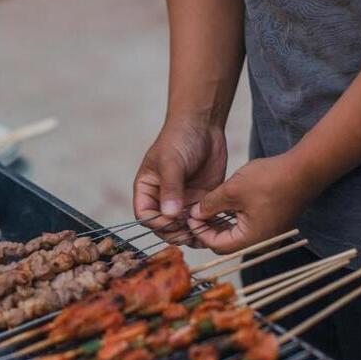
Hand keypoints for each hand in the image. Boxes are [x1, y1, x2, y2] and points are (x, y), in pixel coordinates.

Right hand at [133, 118, 227, 243]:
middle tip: (189, 232)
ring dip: (191, 233)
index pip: (145, 216)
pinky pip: (201, 220)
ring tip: (203, 233)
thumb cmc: (179, 138)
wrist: (204, 125)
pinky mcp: (200, 200)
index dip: (157, 223)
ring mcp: (182, 201)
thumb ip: (170, 189)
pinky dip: (207, 227)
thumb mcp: (171, 162)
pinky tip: (215, 228)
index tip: (172, 221)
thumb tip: (170, 215)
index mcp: (147, 189)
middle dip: (175, 232)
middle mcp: (162, 199)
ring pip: (183, 227)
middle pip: (164, 226)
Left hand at [187, 152, 317, 253]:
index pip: (216, 245)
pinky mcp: (273, 225)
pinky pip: (248, 228)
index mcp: (251, 240)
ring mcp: (269, 235)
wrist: (305, 170)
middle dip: (209, 229)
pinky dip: (234, 219)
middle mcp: (261, 243)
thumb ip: (210, 205)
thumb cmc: (271, 180)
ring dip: (221, 223)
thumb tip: (195, 214)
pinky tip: (224, 205)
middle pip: (226, 243)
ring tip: (207, 208)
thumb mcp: (232, 190)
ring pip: (237, 235)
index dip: (200, 232)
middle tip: (196, 214)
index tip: (190, 217)